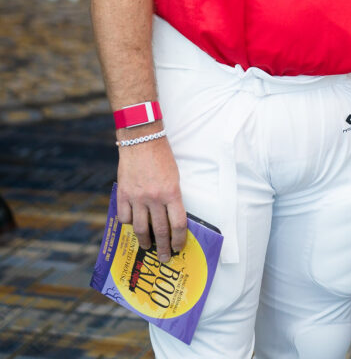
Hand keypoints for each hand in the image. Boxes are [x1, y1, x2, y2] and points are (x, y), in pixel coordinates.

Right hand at [116, 136, 186, 261]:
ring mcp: (137, 197)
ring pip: (140, 228)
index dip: (179, 239)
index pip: (177, 224)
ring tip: (147, 247)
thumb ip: (172, 197)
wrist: (141, 139)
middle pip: (160, 231)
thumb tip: (171, 218)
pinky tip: (131, 225)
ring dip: (144, 241)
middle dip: (163, 248)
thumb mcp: (174, 176)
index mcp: (172, 192)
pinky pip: (124, 217)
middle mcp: (154, 198)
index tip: (179, 247)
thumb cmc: (161, 156)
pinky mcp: (123, 194)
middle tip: (165, 258)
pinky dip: (128, 223)